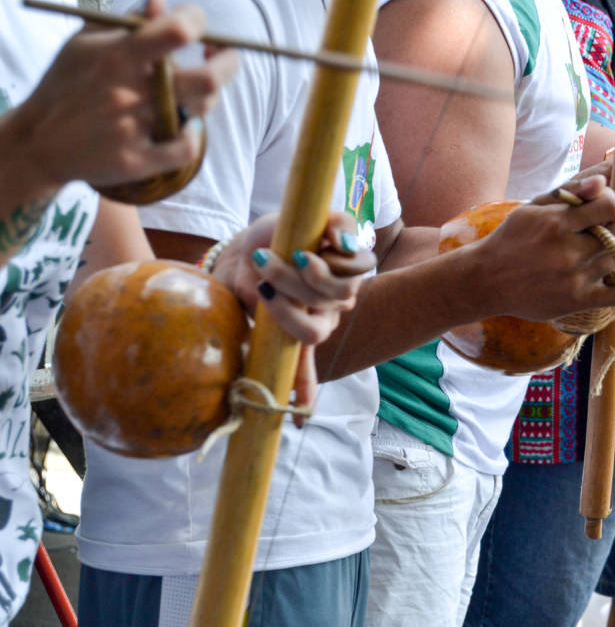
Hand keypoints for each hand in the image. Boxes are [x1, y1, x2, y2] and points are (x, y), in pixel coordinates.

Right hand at [13, 0, 237, 189]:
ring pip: (200, 110)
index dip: (199, 22)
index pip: (178, 30)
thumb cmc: (69, 83)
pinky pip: (187, 149)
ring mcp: (134, 128)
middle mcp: (129, 91)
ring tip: (191, 91)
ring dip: (205, 97)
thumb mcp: (86, 43)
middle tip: (225, 57)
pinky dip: (192, 137)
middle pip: (207, 80)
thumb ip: (129, 21)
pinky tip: (185, 127)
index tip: (199, 25)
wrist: (39, 141)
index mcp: (117, 55)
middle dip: (228, 63)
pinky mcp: (136, 160)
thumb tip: (162, 0)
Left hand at [213, 213, 376, 408]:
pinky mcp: (293, 339)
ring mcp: (320, 323)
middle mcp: (339, 301)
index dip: (330, 264)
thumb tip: (346, 243)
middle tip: (266, 261)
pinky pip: (304, 369)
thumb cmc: (279, 233)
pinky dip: (304, 389)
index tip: (299, 251)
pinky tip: (303, 409)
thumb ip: (338, 224)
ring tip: (262, 287)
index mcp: (348, 270)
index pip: (356, 271)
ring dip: (283, 309)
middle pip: (331, 297)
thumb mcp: (305, 217)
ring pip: (311, 329)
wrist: (246, 250)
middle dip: (295, 279)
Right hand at [478, 175, 614, 320]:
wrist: (487, 280)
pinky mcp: (577, 301)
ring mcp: (574, 278)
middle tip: (609, 231)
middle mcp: (567, 250)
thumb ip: (570, 190)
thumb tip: (603, 182)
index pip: (611, 206)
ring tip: (605, 252)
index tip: (602, 210)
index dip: (613, 204)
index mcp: (556, 222)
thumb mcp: (533, 207)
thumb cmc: (512, 239)